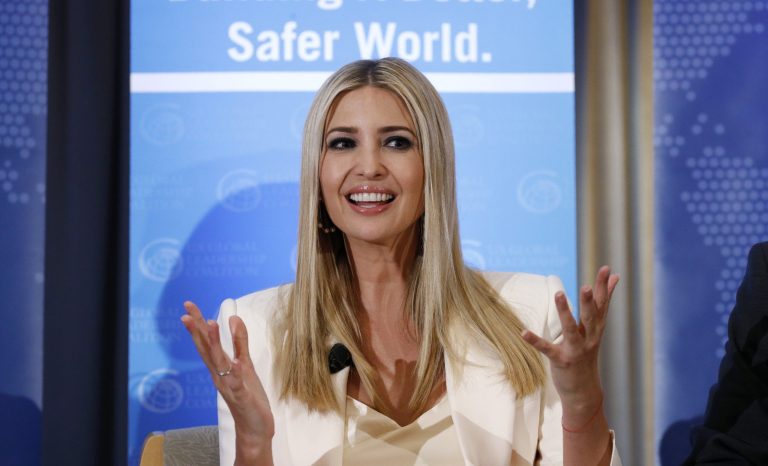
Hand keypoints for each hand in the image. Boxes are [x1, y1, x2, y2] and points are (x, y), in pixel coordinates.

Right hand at [181, 301, 274, 462]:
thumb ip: (239, 342)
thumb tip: (233, 318)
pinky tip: (235, 363)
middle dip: (197, 330)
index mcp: (220, 366)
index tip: (189, 306)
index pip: (205, 341)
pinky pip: (237, 382)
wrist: (253, 427)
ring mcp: (228, 385)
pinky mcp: (241, 396)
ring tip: (210, 325)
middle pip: (205, 349)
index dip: (198, 323)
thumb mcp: (245, 364)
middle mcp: (219, 374)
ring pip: (218, 362)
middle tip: (186, 312)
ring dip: (213, 344)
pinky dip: (235, 372)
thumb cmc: (248, 395)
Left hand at [522, 266, 618, 409]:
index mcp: (596, 329)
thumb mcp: (595, 330)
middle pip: (590, 316)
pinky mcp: (561, 361)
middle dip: (589, 301)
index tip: (607, 269)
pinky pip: (547, 349)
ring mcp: (575, 350)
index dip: (604, 287)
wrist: (584, 391)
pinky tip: (524, 332)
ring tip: (559, 295)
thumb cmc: (587, 354)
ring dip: (565, 313)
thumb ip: (600, 306)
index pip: (602, 305)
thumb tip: (615, 280)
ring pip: (571, 329)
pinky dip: (535, 340)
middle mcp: (589, 339)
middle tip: (586, 286)